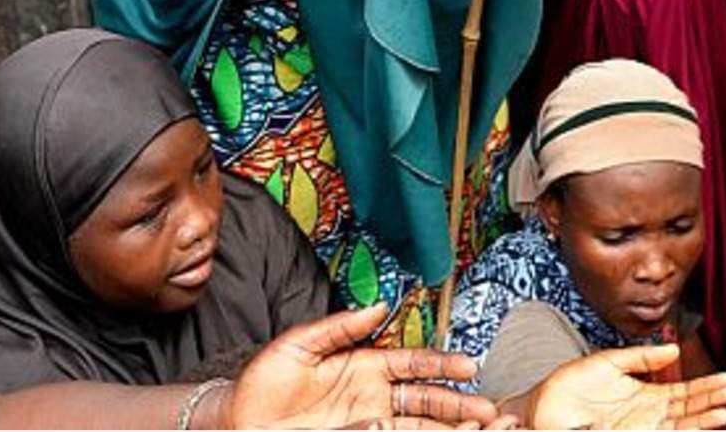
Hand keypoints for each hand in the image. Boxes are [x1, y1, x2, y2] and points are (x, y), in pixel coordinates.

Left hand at [228, 307, 495, 429]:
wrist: (237, 422)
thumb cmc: (263, 382)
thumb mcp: (298, 345)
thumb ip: (339, 327)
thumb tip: (379, 306)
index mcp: (365, 366)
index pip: (413, 364)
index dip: (441, 365)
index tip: (469, 367)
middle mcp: (373, 397)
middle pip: (426, 401)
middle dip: (458, 405)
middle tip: (489, 411)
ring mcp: (367, 423)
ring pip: (418, 428)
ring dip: (448, 429)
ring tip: (478, 430)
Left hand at [522, 346, 725, 430]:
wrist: (541, 406)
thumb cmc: (570, 385)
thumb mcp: (609, 363)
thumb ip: (641, 358)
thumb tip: (674, 351)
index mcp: (646, 395)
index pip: (684, 393)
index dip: (706, 388)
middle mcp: (648, 415)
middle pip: (688, 410)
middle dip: (712, 402)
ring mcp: (640, 429)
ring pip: (679, 426)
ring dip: (702, 420)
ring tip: (723, 412)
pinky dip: (681, 430)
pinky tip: (694, 426)